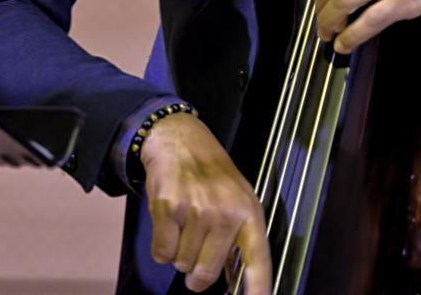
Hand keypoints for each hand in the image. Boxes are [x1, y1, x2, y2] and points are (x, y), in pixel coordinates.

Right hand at [141, 113, 270, 294]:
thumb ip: (240, 240)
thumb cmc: (213, 175)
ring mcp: (197, 210)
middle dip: (197, 275)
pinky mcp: (169, 208)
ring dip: (180, 253)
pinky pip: (162, 254)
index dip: (258, 289)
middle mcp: (226, 212)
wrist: (182, 140)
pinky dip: (162, 247)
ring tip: (185, 224)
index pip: (258, 260)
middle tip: (196, 255)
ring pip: (182, 265)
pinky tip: (170, 222)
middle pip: (206, 274)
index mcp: (249, 212)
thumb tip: (237, 284)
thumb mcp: (238, 200)